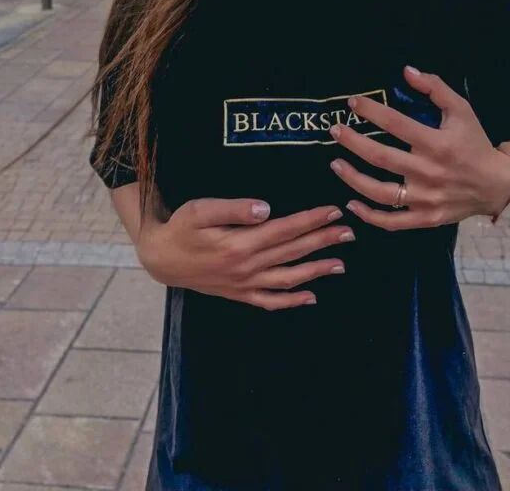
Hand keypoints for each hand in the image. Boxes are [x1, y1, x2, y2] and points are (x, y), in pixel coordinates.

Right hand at [136, 198, 353, 309]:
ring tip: (340, 263)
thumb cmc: (181, 228)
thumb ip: (233, 208)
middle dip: (323, 241)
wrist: (161, 259)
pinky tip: (311, 296)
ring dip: (316, 270)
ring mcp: (244, 284)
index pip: (285, 229)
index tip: (334, 210)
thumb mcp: (200, 210)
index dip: (312, 220)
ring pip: (288, 279)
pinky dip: (292, 301)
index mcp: (240, 244)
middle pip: (293, 252)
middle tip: (349, 231)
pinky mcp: (239, 294)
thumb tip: (266, 208)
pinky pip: (270, 301)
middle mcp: (246, 267)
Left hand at [329, 66, 509, 230]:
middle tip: (335, 130)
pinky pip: (392, 221)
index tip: (353, 103)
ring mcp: (426, 199)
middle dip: (353, 142)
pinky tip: (351, 203)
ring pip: (381, 192)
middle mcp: (429, 172)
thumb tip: (407, 71)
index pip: (397, 124)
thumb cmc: (475, 143)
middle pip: (381, 157)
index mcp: (438, 144)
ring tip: (335, 163)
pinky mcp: (425, 218)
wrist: (496, 185)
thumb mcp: (462, 110)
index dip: (372, 111)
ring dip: (353, 178)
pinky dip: (369, 216)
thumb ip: (435, 88)